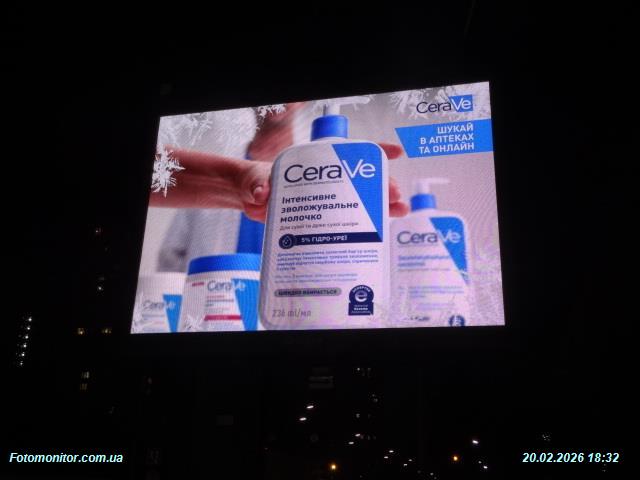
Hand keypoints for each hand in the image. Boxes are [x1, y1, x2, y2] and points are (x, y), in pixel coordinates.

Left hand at [240, 142, 409, 221]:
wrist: (248, 201)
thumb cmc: (256, 182)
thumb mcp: (255, 180)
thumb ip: (257, 184)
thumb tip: (261, 192)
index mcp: (315, 166)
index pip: (349, 154)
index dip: (374, 152)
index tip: (395, 153)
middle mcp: (326, 183)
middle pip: (361, 182)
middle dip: (383, 186)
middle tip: (395, 196)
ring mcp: (326, 203)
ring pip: (360, 203)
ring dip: (382, 208)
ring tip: (399, 213)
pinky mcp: (322, 223)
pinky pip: (346, 226)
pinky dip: (364, 230)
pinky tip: (378, 236)